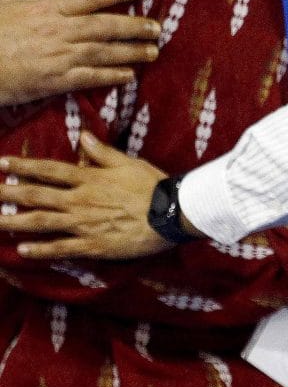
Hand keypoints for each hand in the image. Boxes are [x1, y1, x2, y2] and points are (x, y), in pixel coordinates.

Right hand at [0, 0, 160, 105]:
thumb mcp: (13, 7)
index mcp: (48, 8)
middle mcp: (58, 30)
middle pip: (105, 25)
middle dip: (134, 25)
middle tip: (157, 26)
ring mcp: (59, 56)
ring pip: (104, 51)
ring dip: (131, 51)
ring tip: (153, 51)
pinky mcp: (55, 81)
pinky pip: (91, 78)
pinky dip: (113, 76)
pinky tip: (130, 76)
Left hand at [0, 131, 170, 258]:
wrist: (171, 214)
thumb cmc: (152, 186)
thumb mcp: (128, 162)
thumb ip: (102, 152)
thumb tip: (82, 136)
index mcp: (89, 178)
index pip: (48, 170)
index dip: (23, 166)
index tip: (2, 163)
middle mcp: (80, 200)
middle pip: (37, 196)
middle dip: (9, 193)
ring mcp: (84, 224)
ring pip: (42, 223)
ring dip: (14, 222)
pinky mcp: (92, 245)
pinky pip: (61, 248)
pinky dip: (41, 250)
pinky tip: (22, 250)